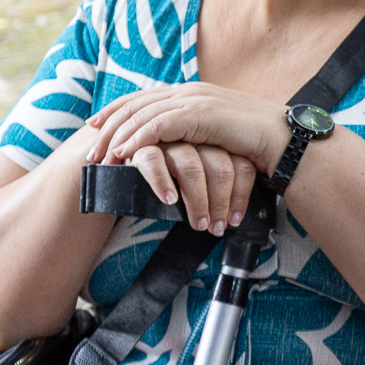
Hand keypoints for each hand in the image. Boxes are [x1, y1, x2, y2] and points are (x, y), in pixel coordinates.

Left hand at [84, 83, 291, 176]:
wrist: (281, 139)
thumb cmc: (252, 142)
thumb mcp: (216, 134)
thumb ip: (193, 133)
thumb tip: (176, 148)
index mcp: (189, 93)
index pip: (142, 97)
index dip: (115, 111)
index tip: (94, 126)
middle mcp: (187, 91)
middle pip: (135, 105)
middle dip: (108, 127)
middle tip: (90, 150)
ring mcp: (193, 100)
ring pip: (142, 115)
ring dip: (118, 137)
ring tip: (102, 157)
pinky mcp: (199, 114)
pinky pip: (159, 125)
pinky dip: (138, 139)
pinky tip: (125, 153)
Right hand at [120, 142, 257, 234]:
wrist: (125, 160)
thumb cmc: (170, 174)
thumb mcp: (201, 176)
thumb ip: (217, 186)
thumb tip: (234, 219)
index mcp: (216, 141)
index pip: (240, 165)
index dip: (240, 196)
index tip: (234, 221)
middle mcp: (196, 136)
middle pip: (220, 167)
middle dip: (220, 203)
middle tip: (216, 227)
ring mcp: (169, 138)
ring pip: (191, 166)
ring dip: (198, 200)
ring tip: (198, 223)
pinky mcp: (141, 144)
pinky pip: (153, 161)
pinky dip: (162, 182)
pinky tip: (168, 201)